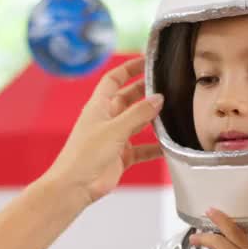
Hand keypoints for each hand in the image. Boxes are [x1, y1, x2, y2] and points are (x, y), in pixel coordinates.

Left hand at [45, 58, 163, 207]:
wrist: (75, 187)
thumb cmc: (84, 156)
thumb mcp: (114, 129)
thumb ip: (138, 114)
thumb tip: (158, 99)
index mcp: (98, 106)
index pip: (113, 79)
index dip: (128, 68)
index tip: (146, 61)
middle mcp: (106, 120)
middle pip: (128, 99)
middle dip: (145, 92)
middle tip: (166, 86)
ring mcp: (114, 138)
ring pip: (137, 123)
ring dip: (152, 120)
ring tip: (172, 112)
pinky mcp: (120, 156)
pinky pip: (142, 148)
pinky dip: (154, 147)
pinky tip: (168, 146)